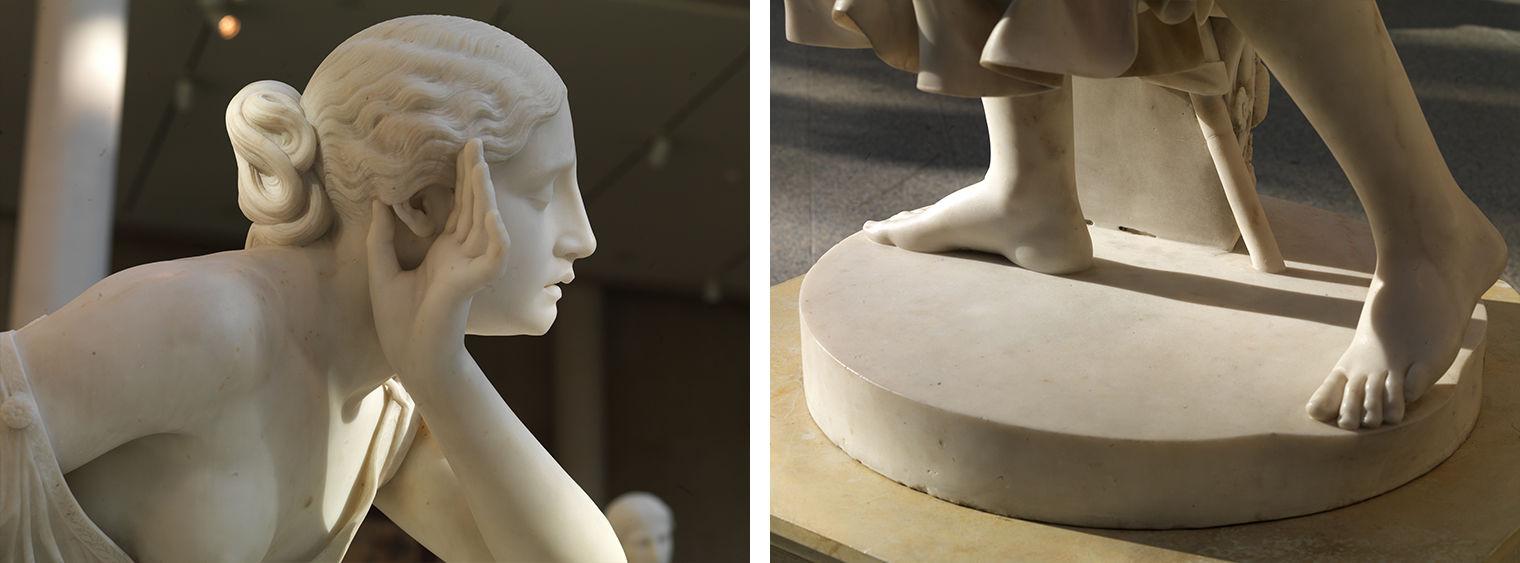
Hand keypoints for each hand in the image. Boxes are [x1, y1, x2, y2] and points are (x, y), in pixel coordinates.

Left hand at [367, 138, 508, 377]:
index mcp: (446, 252)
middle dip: (474, 175)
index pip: (457, 208)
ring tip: (480, 165)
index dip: (459, 180)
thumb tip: (378, 198)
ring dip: (484, 195)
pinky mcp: (474, 284)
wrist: (409, 357)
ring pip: (485, 223)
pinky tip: (491, 213)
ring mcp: (471, 268)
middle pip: (474, 207)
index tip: (457, 149)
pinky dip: (496, 234)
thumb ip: (382, 235)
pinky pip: (494, 255)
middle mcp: (462, 255)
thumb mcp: (381, 268)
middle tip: (473, 141)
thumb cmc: (398, 321)